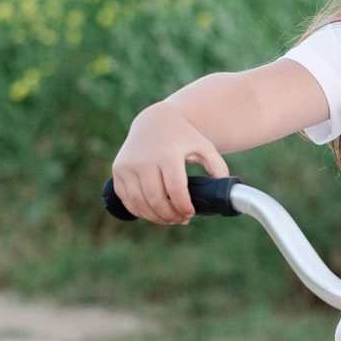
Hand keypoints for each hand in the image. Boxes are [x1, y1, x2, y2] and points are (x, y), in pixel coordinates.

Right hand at [110, 102, 229, 222]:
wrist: (155, 121)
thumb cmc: (184, 138)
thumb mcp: (205, 147)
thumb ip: (218, 168)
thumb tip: (223, 194)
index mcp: (167, 154)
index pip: (175, 189)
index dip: (183, 207)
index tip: (190, 213)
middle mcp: (144, 159)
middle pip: (156, 200)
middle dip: (170, 216)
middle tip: (181, 219)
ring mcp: (128, 165)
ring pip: (140, 203)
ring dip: (155, 217)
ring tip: (169, 218)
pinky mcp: (118, 170)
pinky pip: (127, 199)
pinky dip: (140, 211)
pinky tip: (153, 212)